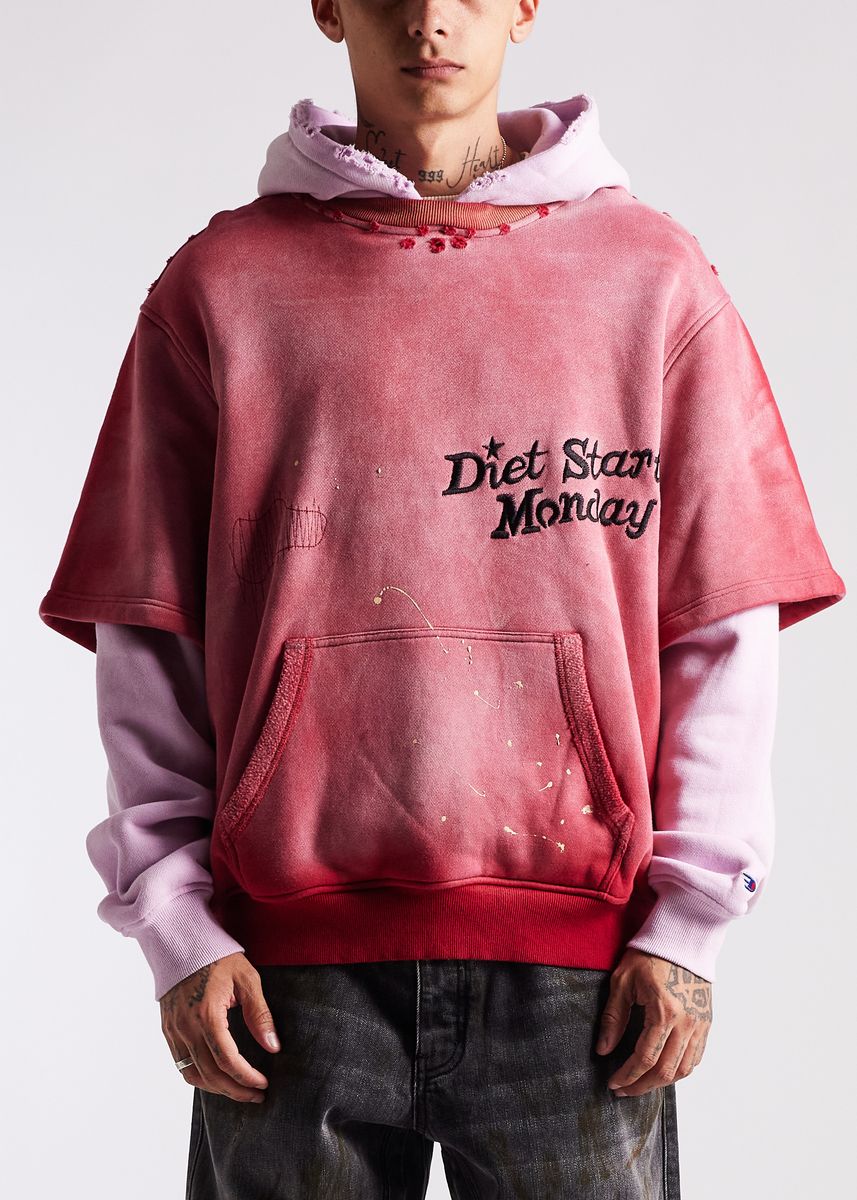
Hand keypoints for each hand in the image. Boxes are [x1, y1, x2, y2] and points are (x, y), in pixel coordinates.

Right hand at [159, 952, 280, 1101]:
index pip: (227, 1060)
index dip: (246, 1078)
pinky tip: (216, 1077)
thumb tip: (273, 1046)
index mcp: (207, 1015)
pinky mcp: (168, 1030)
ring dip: (217, 1088)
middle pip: (210, 1074)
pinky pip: (181, 1064)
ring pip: (193, 1074)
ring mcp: (174, 1030)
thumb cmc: (218, 957)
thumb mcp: (247, 980)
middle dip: (236, 1090)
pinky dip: (199, 1077)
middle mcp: (186, 1027)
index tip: (263, 1085)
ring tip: (239, 1089)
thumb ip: (260, 1014)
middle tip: (257, 1095)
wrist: (182, 942)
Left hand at [595, 948, 711, 1096]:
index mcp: (665, 1012)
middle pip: (665, 1071)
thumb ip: (613, 1017)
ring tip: (640, 1084)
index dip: (627, 1076)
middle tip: (622, 1090)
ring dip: (661, 1083)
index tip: (612, 1083)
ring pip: (683, 1069)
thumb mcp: (623, 981)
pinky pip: (695, 1057)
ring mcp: (699, 1024)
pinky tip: (663, 1071)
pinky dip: (680, 1071)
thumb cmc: (650, 954)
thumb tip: (603, 1049)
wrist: (682, 938)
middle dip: (641, 1086)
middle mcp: (686, 1023)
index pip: (644, 1058)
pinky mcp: (706, 1022)